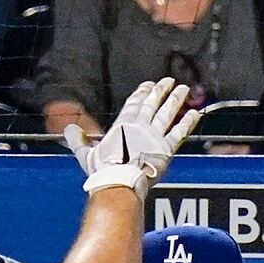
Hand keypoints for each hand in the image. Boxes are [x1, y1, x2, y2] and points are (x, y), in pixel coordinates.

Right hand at [62, 77, 200, 197]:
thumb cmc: (103, 170)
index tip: (148, 85)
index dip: (142, 93)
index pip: (134, 103)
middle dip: (160, 91)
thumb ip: (78, 141)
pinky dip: (187, 122)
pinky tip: (195, 113)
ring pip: (167, 113)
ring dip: (176, 100)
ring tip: (184, 89)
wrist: (119, 181)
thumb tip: (67, 129)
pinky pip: (179, 132)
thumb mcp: (86, 154)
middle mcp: (140, 126)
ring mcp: (154, 136)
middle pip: (152, 104)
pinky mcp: (166, 148)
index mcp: (122, 125)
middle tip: (168, 80)